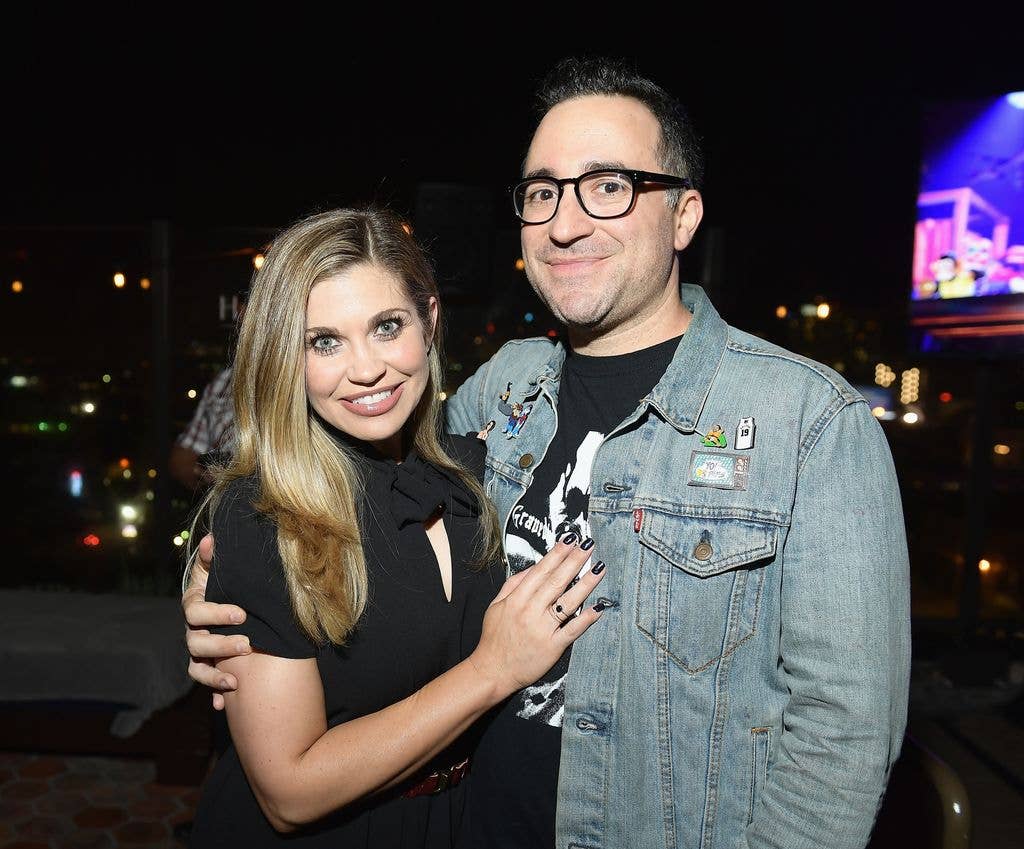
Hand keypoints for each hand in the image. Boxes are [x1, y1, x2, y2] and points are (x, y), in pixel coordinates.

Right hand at [183, 532, 250, 709]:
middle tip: (248, 645)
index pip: (196, 611)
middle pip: (196, 642)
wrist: (234, 604)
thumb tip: (212, 539)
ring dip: (214, 675)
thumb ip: (216, 557)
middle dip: (221, 645)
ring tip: (235, 680)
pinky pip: (205, 684)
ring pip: (197, 667)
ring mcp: (198, 651)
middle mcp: (192, 630)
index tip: (242, 614)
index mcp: (195, 604)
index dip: (216, 613)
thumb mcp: (222, 569)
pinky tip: (223, 704)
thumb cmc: (228, 582)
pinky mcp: (207, 666)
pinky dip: (214, 694)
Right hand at [469, 537, 606, 698]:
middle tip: (588, 545)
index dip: (557, 554)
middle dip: (574, 561)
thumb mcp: (496, 605)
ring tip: (599, 568)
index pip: (541, 571)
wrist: (493, 671)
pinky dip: (586, 618)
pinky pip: (572, 630)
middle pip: (556, 582)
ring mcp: (543, 629)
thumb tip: (533, 567)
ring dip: (585, 584)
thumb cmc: (494, 638)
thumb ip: (513, 584)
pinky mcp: (553, 647)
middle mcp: (530, 611)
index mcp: (516, 599)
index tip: (570, 540)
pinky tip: (598, 606)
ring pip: (568, 602)